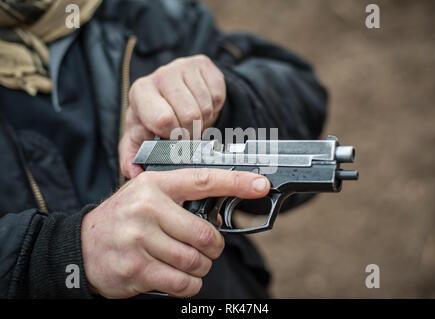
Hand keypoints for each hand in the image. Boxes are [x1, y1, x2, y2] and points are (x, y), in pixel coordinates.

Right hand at [81, 168, 268, 297]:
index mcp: (155, 185)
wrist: (83, 245)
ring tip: (186, 261)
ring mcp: (140, 240)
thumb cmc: (125, 218)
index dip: (236, 182)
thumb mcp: (149, 197)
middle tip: (207, 247)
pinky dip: (189, 283)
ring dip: (200, 267)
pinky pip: (183, 283)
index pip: (203, 180)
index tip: (260, 184)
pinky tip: (177, 275)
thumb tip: (219, 219)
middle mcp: (148, 209)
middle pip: (205, 235)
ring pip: (196, 262)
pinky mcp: (137, 269)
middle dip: (213, 247)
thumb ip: (183, 202)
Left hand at [119, 55, 225, 178]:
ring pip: (206, 106)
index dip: (174, 136)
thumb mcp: (140, 139)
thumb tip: (134, 172)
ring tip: (192, 119)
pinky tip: (202, 106)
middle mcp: (160, 75)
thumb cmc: (155, 120)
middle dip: (191, 131)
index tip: (173, 139)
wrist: (174, 95)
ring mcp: (183, 66)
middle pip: (190, 115)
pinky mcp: (204, 64)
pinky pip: (218, 95)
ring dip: (203, 120)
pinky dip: (214, 107)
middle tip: (185, 132)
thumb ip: (132, 158)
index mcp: (140, 92)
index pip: (164, 119)